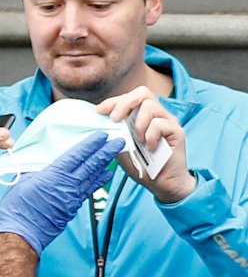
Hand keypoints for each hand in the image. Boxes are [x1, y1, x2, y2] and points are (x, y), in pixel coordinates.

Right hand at [0, 131, 124, 255]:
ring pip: (93, 178)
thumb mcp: (24, 181)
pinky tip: (104, 177)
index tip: (101, 136)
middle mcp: (68, 186)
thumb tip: (44, 164)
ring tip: (114, 156)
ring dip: (105, 165)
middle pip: (91, 165)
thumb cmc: (18, 210)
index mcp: (55, 175)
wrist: (22, 234)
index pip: (78, 155)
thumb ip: (37, 170)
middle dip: (106, 152)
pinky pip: (89, 191)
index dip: (91, 144)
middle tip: (119, 142)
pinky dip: (98, 182)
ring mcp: (72, 198)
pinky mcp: (72, 208)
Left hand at [97, 86, 195, 203]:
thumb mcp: (122, 148)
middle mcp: (156, 115)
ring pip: (150, 106)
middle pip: (142, 93)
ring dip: (139, 124)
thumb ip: (115, 133)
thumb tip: (100, 123)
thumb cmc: (143, 166)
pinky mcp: (176, 130)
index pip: (130, 97)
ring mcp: (167, 121)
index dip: (114, 100)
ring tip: (138, 141)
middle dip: (124, 103)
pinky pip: (160, 123)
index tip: (100, 110)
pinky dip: (150, 136)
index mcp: (142, 116)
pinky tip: (150, 148)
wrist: (161, 184)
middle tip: (115, 119)